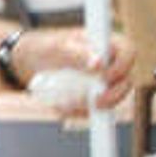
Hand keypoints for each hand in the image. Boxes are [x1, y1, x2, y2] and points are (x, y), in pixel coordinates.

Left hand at [14, 27, 133, 112]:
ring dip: (90, 107)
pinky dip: (78, 113)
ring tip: (66, 105)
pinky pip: (93, 112)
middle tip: (95, 103)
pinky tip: (62, 106)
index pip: (129, 52)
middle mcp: (108, 63)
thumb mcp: (56, 48)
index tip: (107, 77)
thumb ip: (77, 54)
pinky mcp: (90, 98)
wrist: (27, 64)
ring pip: (111, 101)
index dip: (124, 66)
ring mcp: (100, 82)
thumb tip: (97, 63)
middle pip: (126, 81)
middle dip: (113, 96)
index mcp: (105, 43)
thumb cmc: (43, 48)